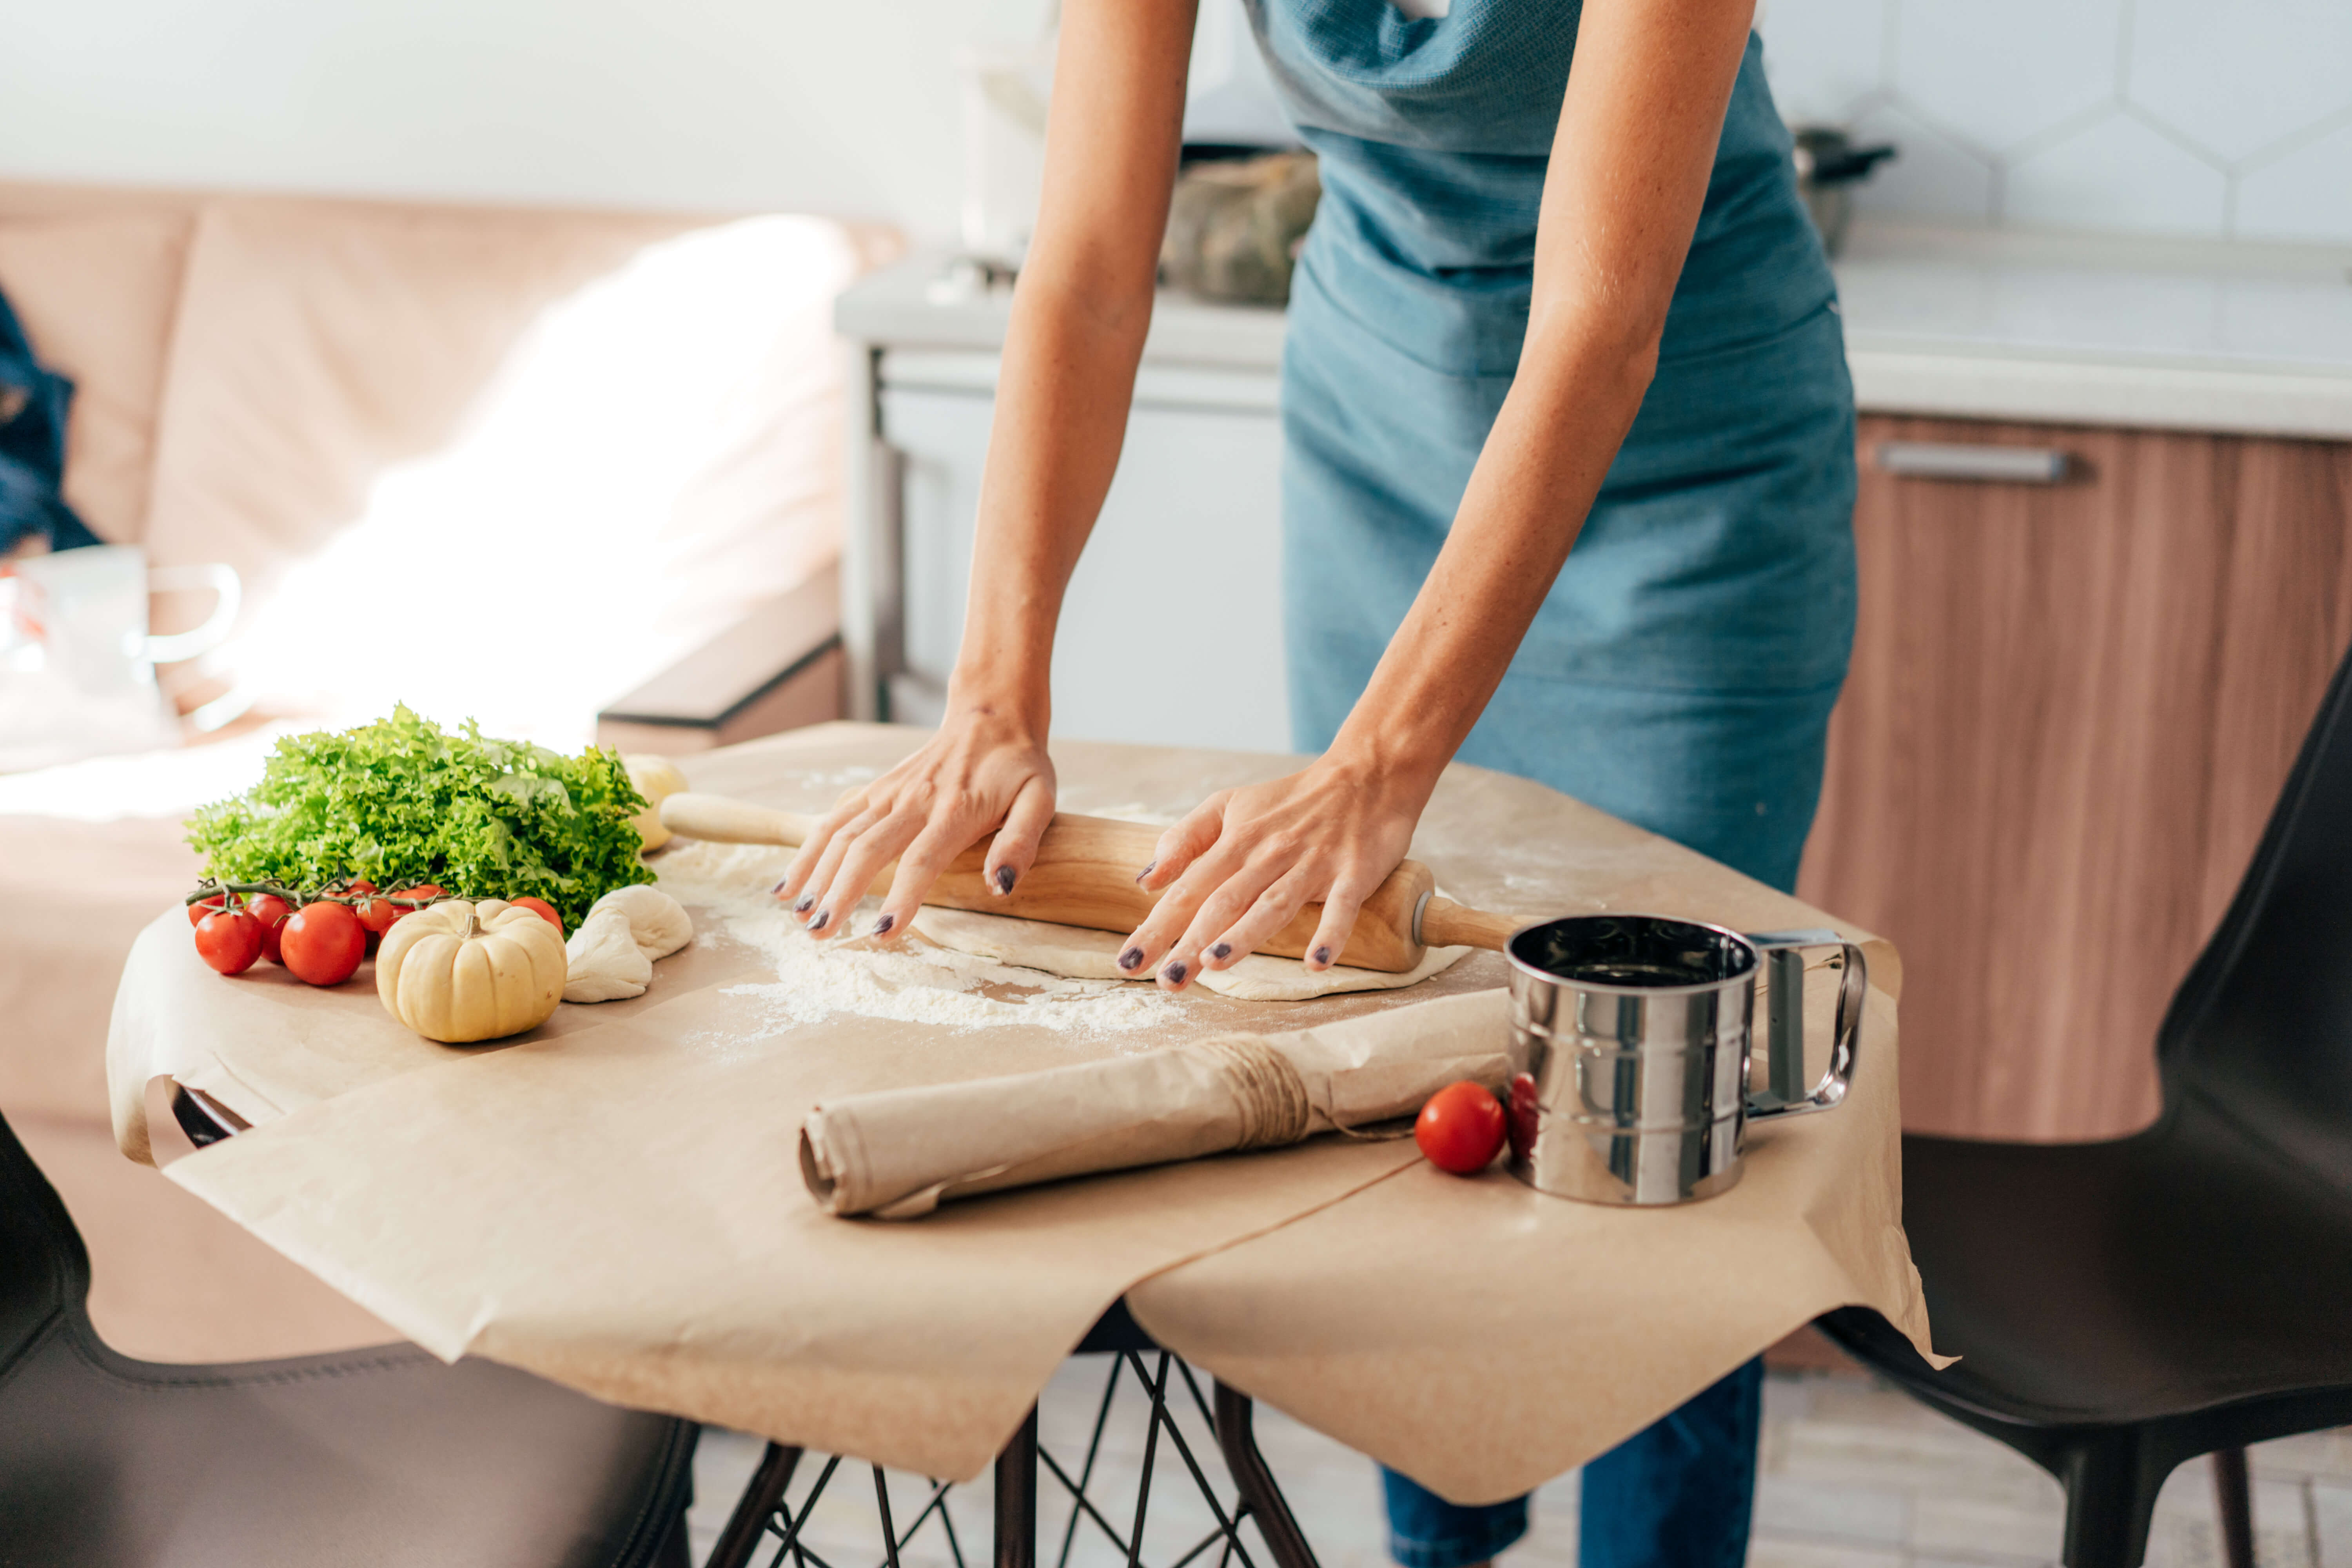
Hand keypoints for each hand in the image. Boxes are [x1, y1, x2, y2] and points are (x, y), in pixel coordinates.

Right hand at [771, 699, 1054, 939]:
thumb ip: (1021, 842)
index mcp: (956, 810)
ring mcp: (888, 793)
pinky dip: (807, 851)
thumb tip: (1002, 887)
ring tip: (800, 917)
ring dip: (816, 876)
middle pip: (868, 850)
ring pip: (841, 834)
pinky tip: (788, 886)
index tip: (882, 935)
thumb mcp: (1039, 800)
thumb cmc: (1018, 768)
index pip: (922, 859)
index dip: (901, 897)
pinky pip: (833, 819)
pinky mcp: (875, 789)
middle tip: (821, 935)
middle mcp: (914, 800)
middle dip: (841, 894)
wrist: (992, 717)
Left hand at [1115, 758, 1428, 990]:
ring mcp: (1311, 864)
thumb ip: (1185, 839)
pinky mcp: (1353, 871)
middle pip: (1223, 902)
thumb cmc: (1290, 801)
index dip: (1157, 926)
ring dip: (1244, 935)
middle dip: (1191, 942)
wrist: (1364, 774)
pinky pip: (1341, 905)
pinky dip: (1330, 933)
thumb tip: (1145, 881)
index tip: (1128, 962)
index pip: (1188, 889)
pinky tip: (1316, 962)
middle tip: (1166, 982)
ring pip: (1272, 903)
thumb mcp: (1229, 806)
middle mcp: (1268, 854)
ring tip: (1215, 964)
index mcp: (1235, 841)